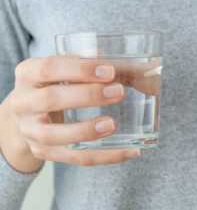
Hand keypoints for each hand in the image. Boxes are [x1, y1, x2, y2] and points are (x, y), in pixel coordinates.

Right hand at [0, 56, 139, 171]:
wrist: (27, 115)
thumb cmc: (55, 86)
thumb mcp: (66, 71)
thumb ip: (98, 67)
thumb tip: (145, 68)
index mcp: (29, 73)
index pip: (50, 67)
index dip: (80, 69)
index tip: (110, 71)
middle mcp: (23, 102)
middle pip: (50, 100)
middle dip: (87, 96)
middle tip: (118, 92)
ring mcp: (30, 130)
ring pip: (54, 136)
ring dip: (86, 131)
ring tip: (113, 125)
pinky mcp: (43, 152)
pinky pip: (73, 158)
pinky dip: (103, 156)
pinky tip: (128, 151)